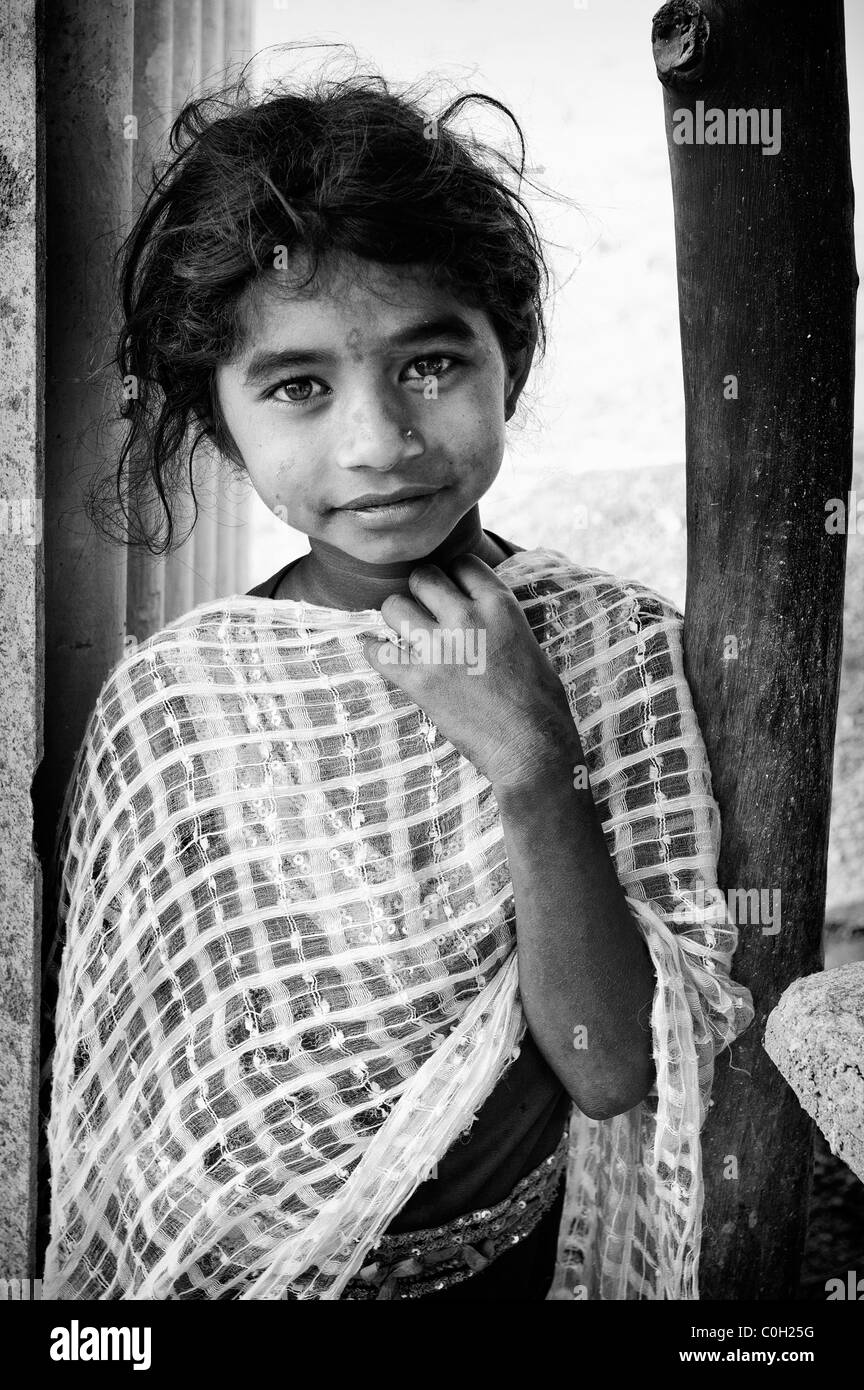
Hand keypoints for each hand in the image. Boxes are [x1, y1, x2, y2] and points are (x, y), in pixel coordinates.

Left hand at [359, 554, 580, 792]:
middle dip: (420, 591)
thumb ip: (496, 616)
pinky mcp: (418, 679)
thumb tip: (472, 604)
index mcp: (499, 605)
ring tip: (406, 635)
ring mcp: (439, 648)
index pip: (460, 563)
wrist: (531, 745)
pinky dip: (377, 653)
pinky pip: (377, 651)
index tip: (450, 594)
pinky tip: (387, 658)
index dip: (453, 577)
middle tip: (424, 612)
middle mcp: (466, 618)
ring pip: (393, 606)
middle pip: (422, 577)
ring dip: (397, 619)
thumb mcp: (526, 639)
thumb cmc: (538, 699)